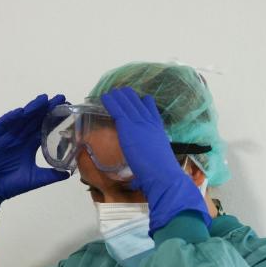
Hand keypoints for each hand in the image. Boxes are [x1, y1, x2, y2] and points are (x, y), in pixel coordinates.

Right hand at [0, 93, 69, 231]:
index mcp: (29, 144)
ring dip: (31, 108)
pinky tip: (20, 112)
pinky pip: (2, 125)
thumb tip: (70, 173)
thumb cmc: (11, 185)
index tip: (67, 108)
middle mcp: (19, 137)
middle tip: (60, 97)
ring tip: (43, 99)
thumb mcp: (36, 178)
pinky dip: (10, 118)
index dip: (54, 117)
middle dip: (46, 107)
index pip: (43, 127)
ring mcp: (6, 137)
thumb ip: (52, 175)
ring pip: (20, 119)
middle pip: (34, 119)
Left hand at [100, 87, 210, 233]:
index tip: (139, 99)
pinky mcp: (128, 126)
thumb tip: (140, 174)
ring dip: (118, 96)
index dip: (143, 102)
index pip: (151, 109)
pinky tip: (104, 97)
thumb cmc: (161, 171)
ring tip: (111, 92)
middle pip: (138, 102)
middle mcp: (149, 121)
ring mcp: (139, 122)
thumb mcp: (157, 159)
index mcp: (158, 128)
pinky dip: (110, 102)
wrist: (162, 172)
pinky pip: (117, 109)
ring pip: (127, 103)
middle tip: (121, 92)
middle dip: (128, 97)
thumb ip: (149, 156)